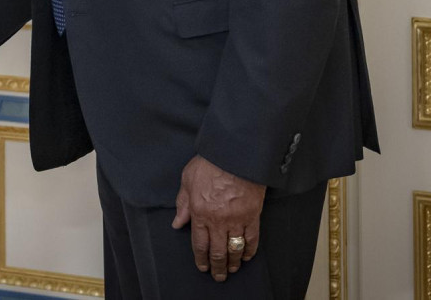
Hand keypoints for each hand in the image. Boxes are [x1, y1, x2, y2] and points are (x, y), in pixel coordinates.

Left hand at [170, 155, 265, 281]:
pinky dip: (249, 250)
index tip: (203, 267)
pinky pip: (251, 239)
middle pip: (217, 251)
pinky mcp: (253, 215)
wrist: (235, 154)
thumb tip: (178, 222)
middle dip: (217, 267)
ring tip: (231, 269)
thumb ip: (182, 203)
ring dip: (232, 262)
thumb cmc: (210, 163)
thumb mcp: (187, 179)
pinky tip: (246, 256)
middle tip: (218, 276)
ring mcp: (236, 219)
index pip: (199, 244)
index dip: (201, 258)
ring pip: (234, 249)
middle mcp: (217, 220)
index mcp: (199, 212)